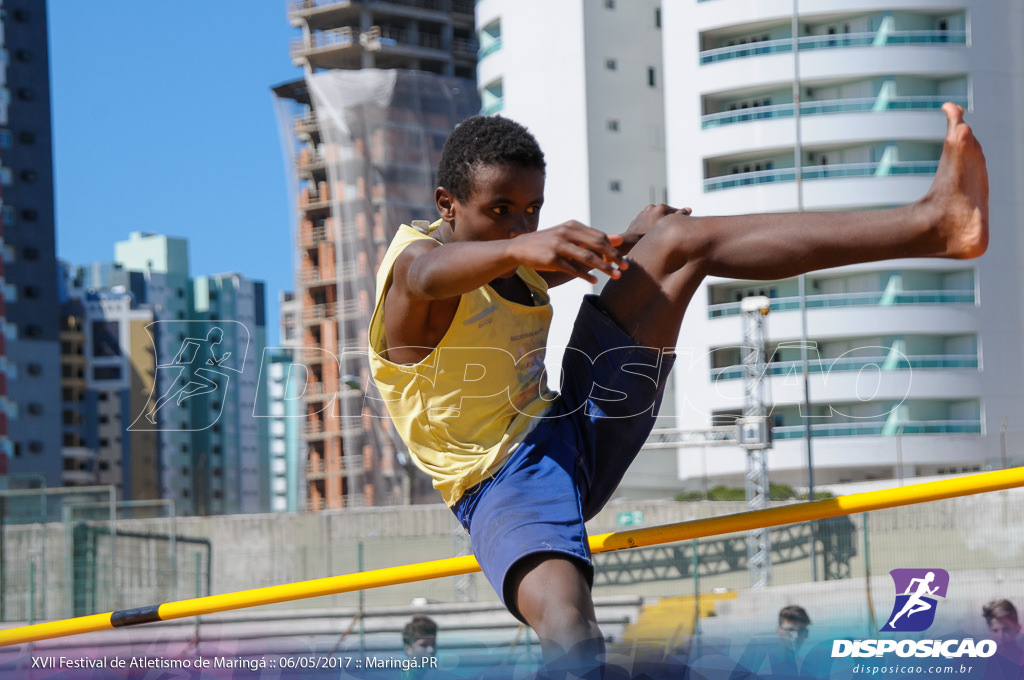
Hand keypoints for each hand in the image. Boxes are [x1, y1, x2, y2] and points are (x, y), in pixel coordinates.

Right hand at [507, 220, 626, 283]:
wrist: (520, 247)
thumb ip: (591, 238)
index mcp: (573, 226)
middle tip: (625, 267)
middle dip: (614, 257)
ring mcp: (558, 245)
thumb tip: (618, 239)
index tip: (622, 260)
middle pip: (597, 244)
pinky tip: (594, 280)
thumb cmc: (548, 243)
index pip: (600, 236)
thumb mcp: (569, 235)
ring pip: (587, 257)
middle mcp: (567, 232)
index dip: (613, 249)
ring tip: (615, 276)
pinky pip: (573, 268)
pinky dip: (585, 275)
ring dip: (604, 268)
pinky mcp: (551, 259)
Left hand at [617, 204, 691, 253]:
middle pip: (665, 215)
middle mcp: (651, 208)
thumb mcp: (669, 226)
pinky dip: (649, 227)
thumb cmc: (650, 236)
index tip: (683, 227)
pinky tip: (650, 236)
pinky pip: (646, 224)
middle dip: (668, 223)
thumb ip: (680, 216)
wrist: (629, 242)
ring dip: (658, 225)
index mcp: (661, 207)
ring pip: (655, 219)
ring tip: (660, 236)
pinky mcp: (636, 220)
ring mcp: (643, 213)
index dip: (681, 220)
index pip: (676, 212)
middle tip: (671, 233)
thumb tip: (689, 209)